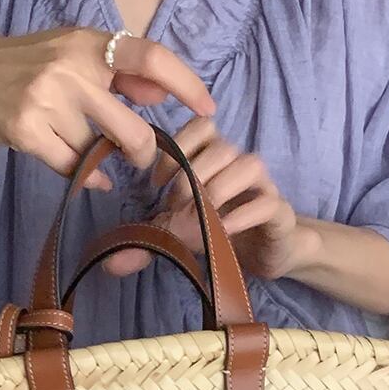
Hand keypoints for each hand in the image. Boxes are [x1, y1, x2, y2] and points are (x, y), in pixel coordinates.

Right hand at [0, 28, 215, 189]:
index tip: (208, 108)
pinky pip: (74, 167)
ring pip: (98, 150)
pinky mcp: (27, 131)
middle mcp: (69, 67)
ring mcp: (46, 99)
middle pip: (131, 126)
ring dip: (99, 160)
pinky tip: (82, 173)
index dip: (185, 83)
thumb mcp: (66, 54)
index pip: (150, 57)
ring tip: (81, 149)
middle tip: (141, 159)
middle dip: (142, 152)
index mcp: (84, 42)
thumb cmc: (16, 69)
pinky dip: (84, 176)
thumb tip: (159, 93)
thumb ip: (114, 73)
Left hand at [103, 116, 321, 279]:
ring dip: (219, 189)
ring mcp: (263, 186)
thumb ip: (147, 241)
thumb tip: (110, 264)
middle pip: (221, 145)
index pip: (201, 126)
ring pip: (248, 164)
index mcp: (214, 157)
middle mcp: (240, 163)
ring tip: (202, 218)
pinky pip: (267, 202)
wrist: (267, 252)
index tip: (156, 181)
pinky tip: (223, 231)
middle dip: (192, 174)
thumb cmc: (220, 230)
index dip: (177, 147)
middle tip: (175, 205)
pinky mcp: (279, 211)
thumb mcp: (179, 233)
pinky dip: (242, 214)